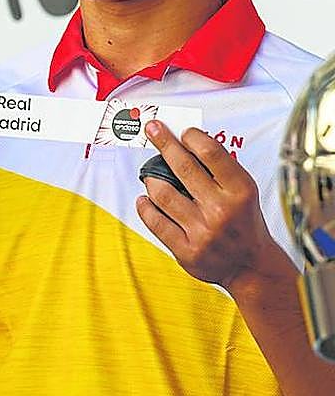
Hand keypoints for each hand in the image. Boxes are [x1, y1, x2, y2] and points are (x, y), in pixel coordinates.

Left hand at [136, 121, 294, 294]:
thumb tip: (186, 143)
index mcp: (241, 192)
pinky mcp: (186, 251)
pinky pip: (155, 222)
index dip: (192, 137)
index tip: (181, 131)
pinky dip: (145, 207)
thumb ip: (220, 171)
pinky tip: (144, 200)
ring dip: (151, 180)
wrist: (251, 266)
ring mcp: (202, 232)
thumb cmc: (244, 222)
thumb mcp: (243, 193)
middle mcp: (222, 210)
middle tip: (153, 130)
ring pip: (162, 195)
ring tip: (149, 177)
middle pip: (184, 167)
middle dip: (164, 143)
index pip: (212, 153)